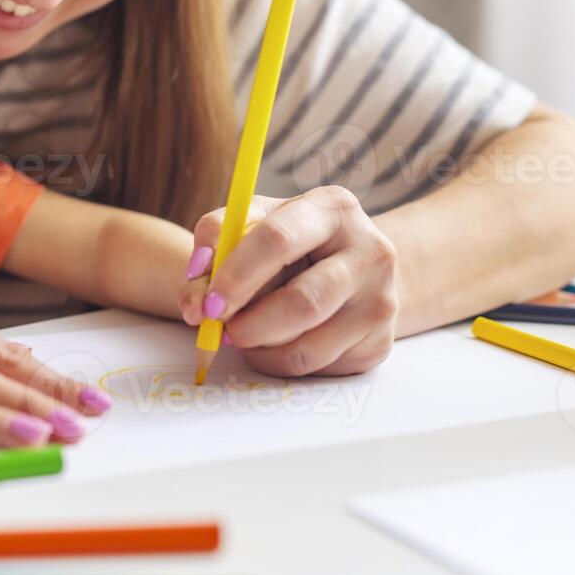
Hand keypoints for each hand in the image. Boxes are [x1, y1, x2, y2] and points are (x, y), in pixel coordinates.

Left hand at [179, 187, 397, 376]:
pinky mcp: (379, 342)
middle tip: (220, 331)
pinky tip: (274, 344)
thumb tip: (194, 300)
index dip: (236, 275)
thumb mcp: (255, 223)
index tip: (207, 304)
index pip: (278, 239)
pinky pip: (316, 367)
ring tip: (245, 335)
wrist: (357, 269)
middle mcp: (370, 250)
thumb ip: (216, 244)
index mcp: (332, 208)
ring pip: (308, 346)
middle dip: (250, 324)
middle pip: (302, 302)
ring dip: (261, 349)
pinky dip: (280, 362)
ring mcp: (381, 299)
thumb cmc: (293, 244)